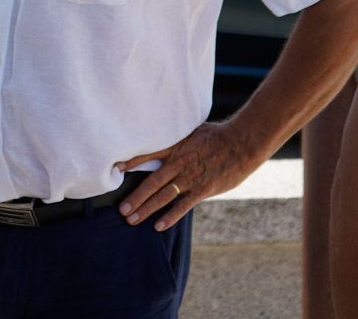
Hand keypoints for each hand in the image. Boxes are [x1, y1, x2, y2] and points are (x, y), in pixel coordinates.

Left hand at [115, 120, 262, 230]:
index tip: (116, 169)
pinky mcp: (203, 189)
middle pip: (151, 183)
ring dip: (146, 209)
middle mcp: (178, 164)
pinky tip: (158, 226)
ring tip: (132, 220)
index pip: (147, 154)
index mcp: (175, 148)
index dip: (130, 162)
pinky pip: (183, 205)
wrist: (241, 142)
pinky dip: (170, 216)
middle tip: (122, 210)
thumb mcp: (192, 131)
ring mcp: (190, 177)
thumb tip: (167, 138)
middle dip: (135, 198)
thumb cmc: (218, 135)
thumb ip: (178, 139)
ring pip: (163, 196)